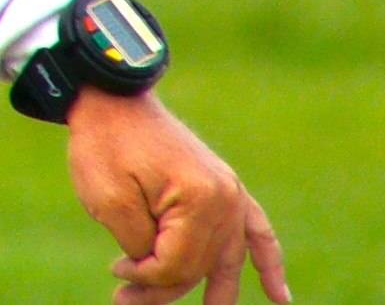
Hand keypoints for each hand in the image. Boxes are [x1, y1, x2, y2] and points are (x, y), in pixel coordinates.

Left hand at [68, 90, 286, 304]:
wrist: (112, 99)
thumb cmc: (104, 145)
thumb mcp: (108, 200)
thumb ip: (139, 245)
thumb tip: (159, 273)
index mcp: (198, 199)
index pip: (179, 264)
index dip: (144, 277)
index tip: (115, 270)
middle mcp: (226, 198)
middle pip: (203, 266)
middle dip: (165, 288)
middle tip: (125, 299)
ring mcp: (231, 192)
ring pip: (228, 258)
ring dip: (215, 290)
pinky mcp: (227, 188)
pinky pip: (258, 232)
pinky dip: (268, 263)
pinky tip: (279, 297)